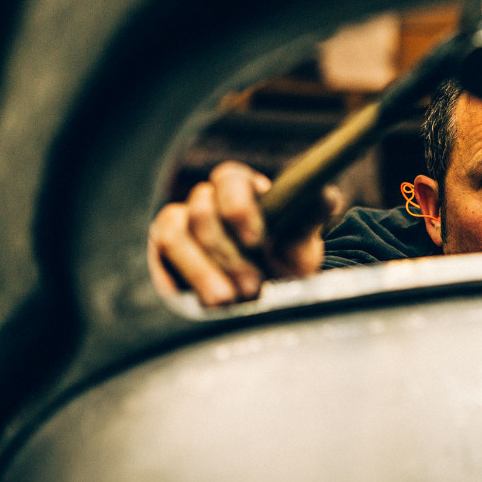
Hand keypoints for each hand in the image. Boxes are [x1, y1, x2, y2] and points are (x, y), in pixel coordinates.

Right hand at [148, 161, 326, 305]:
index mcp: (241, 190)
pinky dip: (176, 281)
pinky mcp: (160, 257)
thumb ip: (310, 217)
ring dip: (202, 270)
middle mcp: (205, 203)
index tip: (256, 240)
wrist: (268, 302)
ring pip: (175, 235)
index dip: (239, 206)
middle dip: (229, 254)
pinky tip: (199, 303)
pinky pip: (157, 262)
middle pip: (202, 212)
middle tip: (253, 287)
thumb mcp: (301, 244)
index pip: (229, 178)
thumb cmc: (285, 264)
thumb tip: (325, 196)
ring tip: (227, 302)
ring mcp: (178, 227)